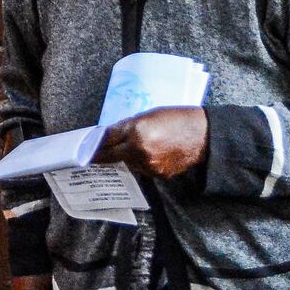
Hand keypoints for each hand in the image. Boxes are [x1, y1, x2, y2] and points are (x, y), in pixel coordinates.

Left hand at [93, 106, 207, 178]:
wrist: (204, 136)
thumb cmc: (178, 118)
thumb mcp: (149, 115)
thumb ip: (127, 126)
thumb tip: (110, 134)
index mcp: (136, 130)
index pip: (105, 139)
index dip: (93, 142)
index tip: (84, 145)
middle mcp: (139, 150)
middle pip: (109, 155)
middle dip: (99, 154)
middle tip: (90, 154)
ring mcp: (147, 165)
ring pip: (125, 163)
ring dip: (121, 157)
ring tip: (125, 149)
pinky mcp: (156, 175)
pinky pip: (140, 169)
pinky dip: (138, 162)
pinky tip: (145, 154)